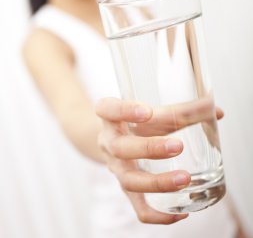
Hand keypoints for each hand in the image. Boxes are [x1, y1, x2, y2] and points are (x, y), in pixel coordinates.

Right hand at [96, 97, 222, 223]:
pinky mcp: (127, 189)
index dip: (124, 111)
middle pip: (120, 148)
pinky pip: (138, 208)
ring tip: (185, 179)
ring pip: (128, 181)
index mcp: (110, 116)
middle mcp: (108, 142)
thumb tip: (216, 112)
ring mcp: (116, 168)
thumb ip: (182, 111)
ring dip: (157, 182)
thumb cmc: (139, 122)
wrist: (116, 139)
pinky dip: (159, 214)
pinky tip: (182, 212)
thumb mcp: (153, 111)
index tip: (147, 112)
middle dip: (148, 148)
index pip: (108, 109)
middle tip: (177, 146)